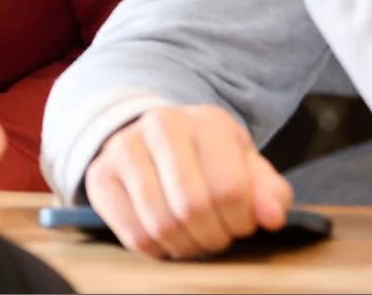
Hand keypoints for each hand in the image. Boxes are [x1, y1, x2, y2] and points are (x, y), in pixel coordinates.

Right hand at [84, 105, 290, 258]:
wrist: (154, 141)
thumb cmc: (211, 161)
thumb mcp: (246, 168)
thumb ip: (269, 192)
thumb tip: (271, 218)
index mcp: (207, 121)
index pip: (230, 189)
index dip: (241, 221)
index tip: (240, 223)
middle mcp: (161, 124)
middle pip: (192, 207)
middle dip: (213, 237)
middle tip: (217, 237)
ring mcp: (124, 147)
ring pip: (161, 224)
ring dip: (186, 247)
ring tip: (194, 240)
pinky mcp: (100, 175)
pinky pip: (133, 234)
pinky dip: (157, 250)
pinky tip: (167, 238)